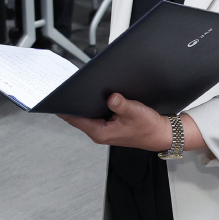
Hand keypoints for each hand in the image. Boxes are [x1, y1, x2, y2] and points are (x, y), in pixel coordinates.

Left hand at [59, 93, 189, 151]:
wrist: (161, 134)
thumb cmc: (148, 127)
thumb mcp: (135, 112)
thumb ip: (121, 104)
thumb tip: (111, 97)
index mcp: (100, 132)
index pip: (74, 119)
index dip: (64, 107)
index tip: (57, 95)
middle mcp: (98, 132)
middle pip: (78, 116)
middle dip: (73, 102)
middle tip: (67, 86)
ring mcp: (103, 129)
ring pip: (86, 114)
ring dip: (83, 103)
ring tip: (79, 87)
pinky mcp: (108, 125)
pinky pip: (95, 113)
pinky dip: (93, 104)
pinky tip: (95, 94)